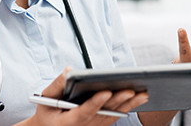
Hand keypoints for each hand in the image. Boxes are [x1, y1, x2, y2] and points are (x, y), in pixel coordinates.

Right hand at [17, 67, 149, 125]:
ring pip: (114, 115)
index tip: (106, 92)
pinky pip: (117, 116)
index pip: (84, 112)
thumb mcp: (46, 99)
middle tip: (131, 90)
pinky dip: (129, 107)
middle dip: (118, 101)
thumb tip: (70, 70)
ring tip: (143, 93)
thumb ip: (57, 85)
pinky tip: (140, 97)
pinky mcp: (101, 124)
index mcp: (69, 121)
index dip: (95, 103)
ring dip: (129, 104)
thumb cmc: (48, 113)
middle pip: (104, 113)